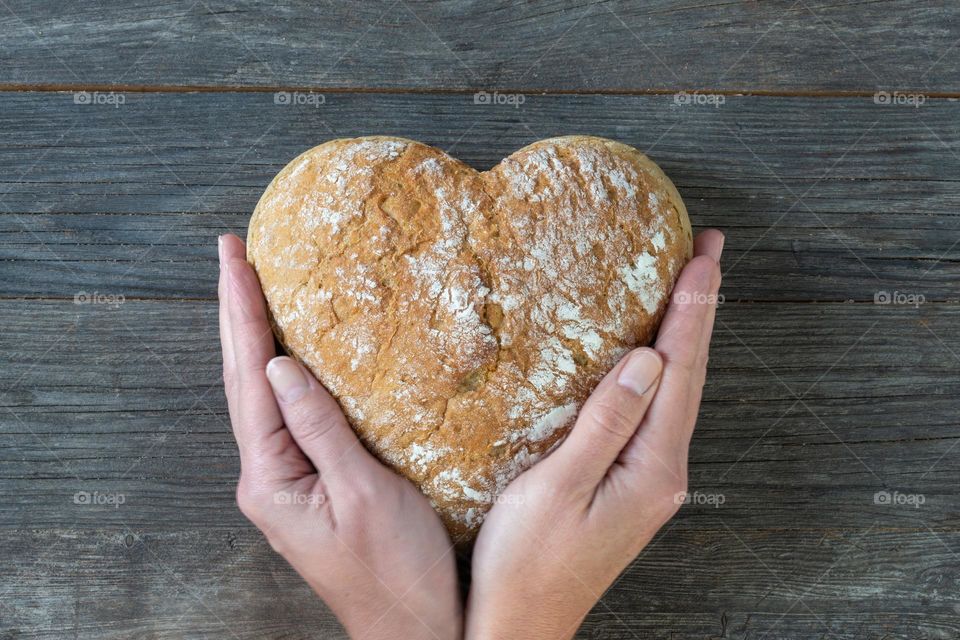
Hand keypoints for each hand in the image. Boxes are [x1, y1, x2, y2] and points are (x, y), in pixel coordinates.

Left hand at [218, 234, 462, 639]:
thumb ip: (319, 428)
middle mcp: (266, 478)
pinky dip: (281, 373)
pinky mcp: (310, 484)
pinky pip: (288, 416)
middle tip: (230, 253)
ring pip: (261, 396)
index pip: (249, 380)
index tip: (235, 259)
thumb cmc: (397, 571)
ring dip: (253, 338)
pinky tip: (286, 352)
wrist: (413, 628)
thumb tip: (280, 366)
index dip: (244, 314)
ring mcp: (285, 482)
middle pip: (243, 381)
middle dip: (237, 313)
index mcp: (270, 479)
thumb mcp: (364, 494)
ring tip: (248, 287)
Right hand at [465, 230, 724, 639]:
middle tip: (707, 253)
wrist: (520, 624)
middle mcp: (662, 473)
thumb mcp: (558, 488)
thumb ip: (606, 423)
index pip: (681, 373)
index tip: (703, 257)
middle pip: (690, 378)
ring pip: (676, 394)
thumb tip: (647, 359)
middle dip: (700, 312)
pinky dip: (663, 371)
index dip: (692, 311)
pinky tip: (652, 356)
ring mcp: (649, 481)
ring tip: (690, 289)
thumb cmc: (526, 563)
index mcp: (651, 469)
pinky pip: (656, 413)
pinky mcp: (630, 485)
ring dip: (685, 337)